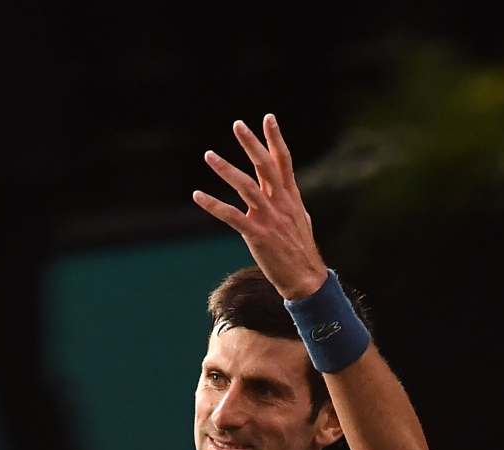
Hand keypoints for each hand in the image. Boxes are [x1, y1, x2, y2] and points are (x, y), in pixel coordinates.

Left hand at [193, 114, 327, 300]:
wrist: (306, 279)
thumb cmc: (300, 250)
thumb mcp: (299, 219)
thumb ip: (289, 201)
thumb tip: (286, 191)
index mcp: (291, 197)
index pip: (283, 161)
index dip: (275, 139)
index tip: (268, 117)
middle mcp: (281, 203)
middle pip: (265, 166)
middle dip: (251, 143)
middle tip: (237, 124)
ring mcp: (269, 218)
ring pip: (246, 187)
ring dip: (226, 169)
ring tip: (209, 155)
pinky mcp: (257, 235)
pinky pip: (231, 216)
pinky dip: (213, 205)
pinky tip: (197, 195)